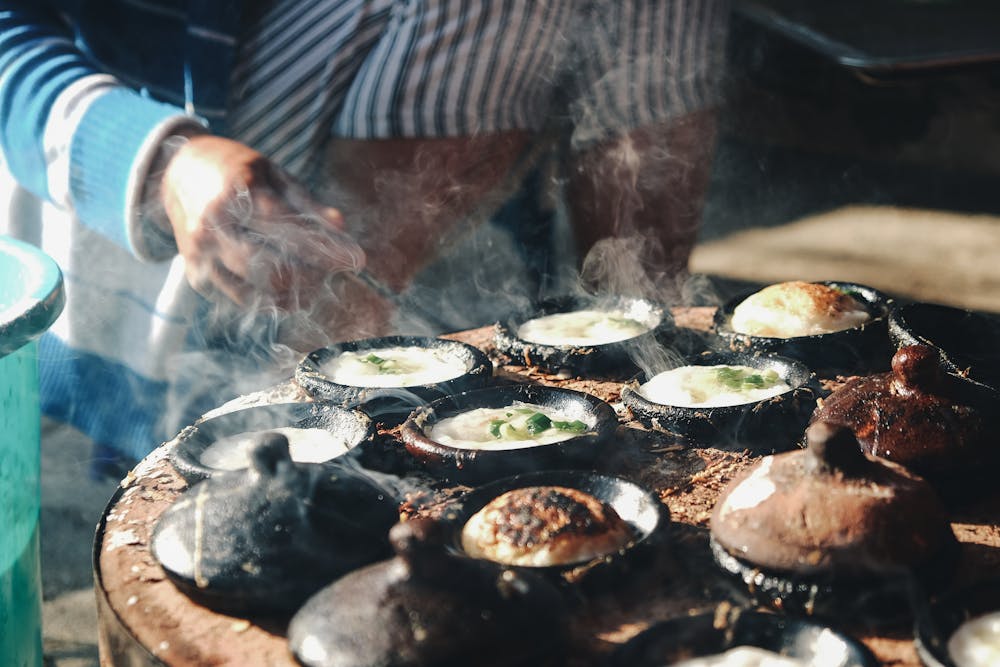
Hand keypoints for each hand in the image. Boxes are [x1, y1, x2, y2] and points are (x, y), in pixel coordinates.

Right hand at [151, 135, 389, 343]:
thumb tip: (342, 227)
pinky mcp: (197, 275)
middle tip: (331, 275)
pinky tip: (287, 291)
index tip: (356, 261)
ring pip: (257, 290)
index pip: (288, 229)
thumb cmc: (236, 171)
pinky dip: (269, 299)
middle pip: (272, 268)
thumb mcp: (273, 175)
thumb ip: (306, 204)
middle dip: (310, 277)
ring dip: (294, 293)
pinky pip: (240, 298)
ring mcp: (201, 254)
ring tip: (313, 286)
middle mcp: (213, 226)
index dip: (325, 249)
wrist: (176, 174)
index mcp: (235, 193)